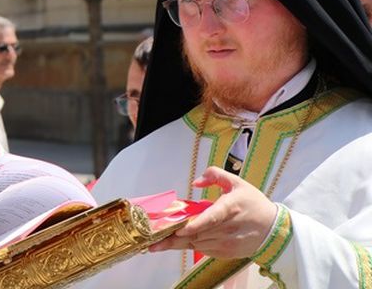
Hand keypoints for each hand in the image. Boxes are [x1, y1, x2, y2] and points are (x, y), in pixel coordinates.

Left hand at [150, 166, 277, 258]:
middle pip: (197, 235)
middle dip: (174, 238)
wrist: (275, 230)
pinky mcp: (226, 253)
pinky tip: (178, 242)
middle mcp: (227, 229)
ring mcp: (227, 243)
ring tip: (156, 244)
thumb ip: (215, 175)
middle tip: (152, 241)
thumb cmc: (254, 204)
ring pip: (197, 244)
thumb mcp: (237, 183)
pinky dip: (191, 245)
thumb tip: (195, 182)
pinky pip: (203, 250)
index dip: (195, 225)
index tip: (180, 229)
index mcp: (230, 208)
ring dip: (178, 243)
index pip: (211, 219)